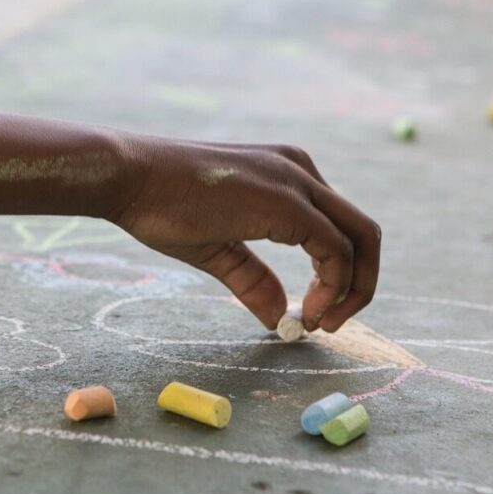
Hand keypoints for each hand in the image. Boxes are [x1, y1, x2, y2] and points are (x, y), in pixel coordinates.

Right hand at [113, 136, 380, 332]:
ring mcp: (297, 182)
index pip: (338, 227)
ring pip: (361, 239)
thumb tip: (278, 317)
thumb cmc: (161, 207)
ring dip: (353, 290)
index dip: (338, 276)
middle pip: (363, 232)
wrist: (129, 177)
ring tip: (319, 323)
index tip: (313, 313)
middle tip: (332, 323)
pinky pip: (335, 251)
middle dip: (360, 283)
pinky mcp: (287, 202)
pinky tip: (307, 313)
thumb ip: (252, 279)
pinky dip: (333, 287)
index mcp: (286, 174)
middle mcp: (300, 170)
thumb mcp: (217, 249)